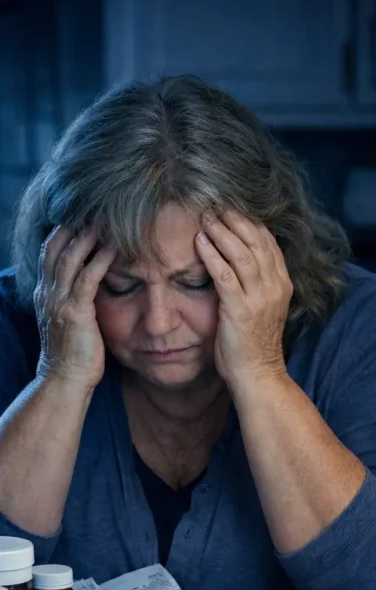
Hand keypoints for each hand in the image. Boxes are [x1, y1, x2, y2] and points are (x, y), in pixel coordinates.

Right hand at [34, 226, 115, 389]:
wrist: (64, 380)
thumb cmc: (74, 356)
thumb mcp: (70, 322)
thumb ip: (76, 302)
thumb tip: (91, 289)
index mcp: (47, 295)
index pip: (50, 254)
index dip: (62, 233)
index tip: (78, 216)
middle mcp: (49, 293)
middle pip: (56, 248)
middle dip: (72, 226)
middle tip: (92, 208)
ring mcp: (60, 301)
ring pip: (70, 258)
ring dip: (87, 236)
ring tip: (104, 219)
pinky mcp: (76, 312)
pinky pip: (88, 278)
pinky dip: (100, 259)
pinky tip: (114, 247)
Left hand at [194, 211, 292, 385]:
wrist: (258, 374)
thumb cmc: (254, 342)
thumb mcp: (262, 306)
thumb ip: (255, 282)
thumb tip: (236, 257)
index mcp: (282, 284)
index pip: (268, 242)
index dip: (249, 222)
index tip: (230, 209)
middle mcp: (275, 287)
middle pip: (256, 241)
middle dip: (235, 220)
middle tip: (214, 206)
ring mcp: (259, 299)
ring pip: (242, 253)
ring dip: (222, 232)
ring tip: (205, 218)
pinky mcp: (240, 310)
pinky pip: (224, 274)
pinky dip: (211, 255)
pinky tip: (199, 242)